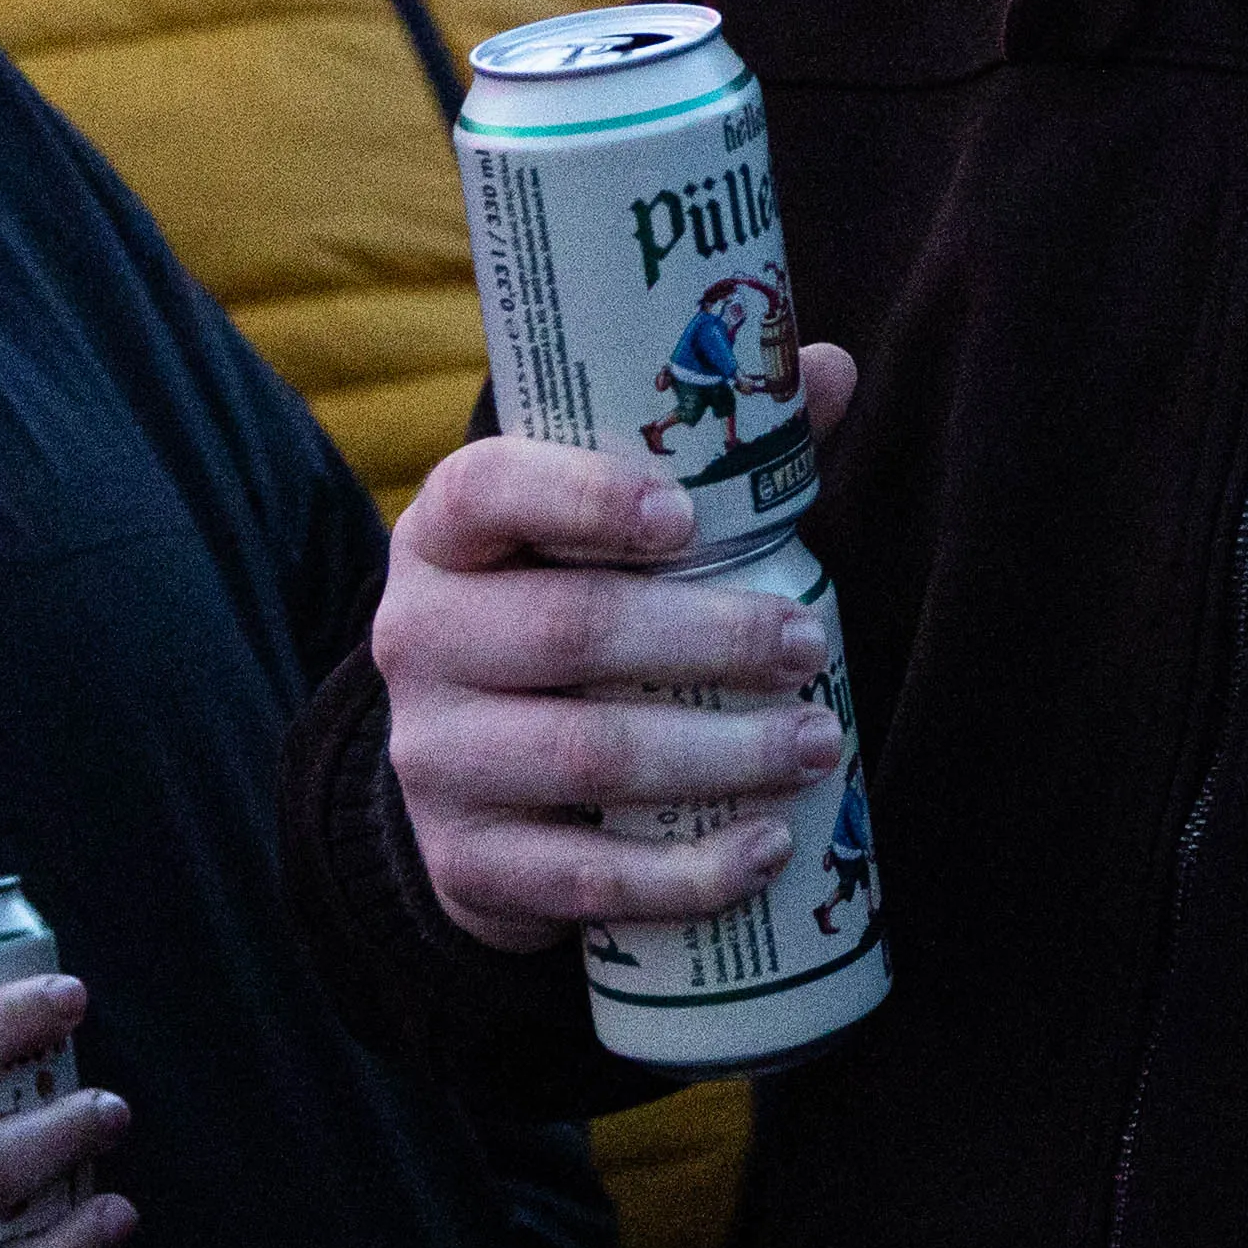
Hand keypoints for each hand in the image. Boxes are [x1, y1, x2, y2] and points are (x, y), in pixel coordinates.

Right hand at [377, 349, 863, 955]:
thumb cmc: (573, 612)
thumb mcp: (613, 535)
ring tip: (819, 743)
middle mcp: (416, 638)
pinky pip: (582, 880)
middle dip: (707, 638)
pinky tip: (766, 849)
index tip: (685, 516)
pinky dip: (685, 872)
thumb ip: (713, 459)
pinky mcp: (468, 864)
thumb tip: (830, 368)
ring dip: (718, 754)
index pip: (489, 491)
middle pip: (568, 631)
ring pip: (585, 756)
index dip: (585, 498)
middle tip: (808, 644)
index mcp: (446, 533)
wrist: (475, 780)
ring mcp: (433, 758)